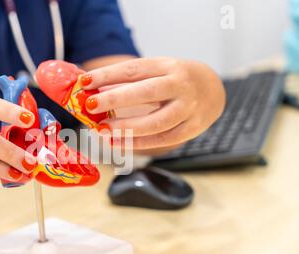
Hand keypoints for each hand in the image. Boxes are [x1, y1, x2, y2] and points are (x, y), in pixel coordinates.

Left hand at [81, 58, 225, 150]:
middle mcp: (180, 85)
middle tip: (91, 106)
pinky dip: (139, 143)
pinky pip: (163, 139)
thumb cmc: (175, 80)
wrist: (213, 89)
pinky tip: (118, 143)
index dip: (108, 75)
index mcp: (168, 66)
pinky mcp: (192, 128)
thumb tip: (92, 90)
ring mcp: (189, 108)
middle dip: (115, 99)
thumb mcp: (156, 71)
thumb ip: (129, 81)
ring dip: (126, 128)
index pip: (134, 69)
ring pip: (156, 121)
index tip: (85, 81)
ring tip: (102, 130)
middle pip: (146, 92)